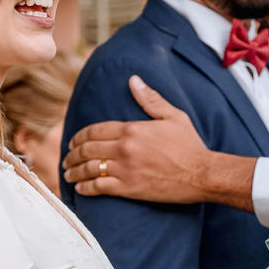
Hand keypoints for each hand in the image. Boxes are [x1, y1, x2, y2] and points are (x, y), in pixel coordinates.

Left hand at [62, 75, 211, 202]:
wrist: (202, 174)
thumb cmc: (189, 145)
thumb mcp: (173, 116)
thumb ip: (150, 99)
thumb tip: (133, 80)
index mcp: (132, 129)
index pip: (94, 130)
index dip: (79, 136)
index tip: (73, 141)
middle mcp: (124, 148)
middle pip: (87, 149)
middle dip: (72, 154)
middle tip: (66, 159)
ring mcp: (125, 169)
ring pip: (89, 169)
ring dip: (74, 171)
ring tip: (68, 173)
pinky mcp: (129, 188)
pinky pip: (99, 187)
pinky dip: (86, 188)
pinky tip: (80, 188)